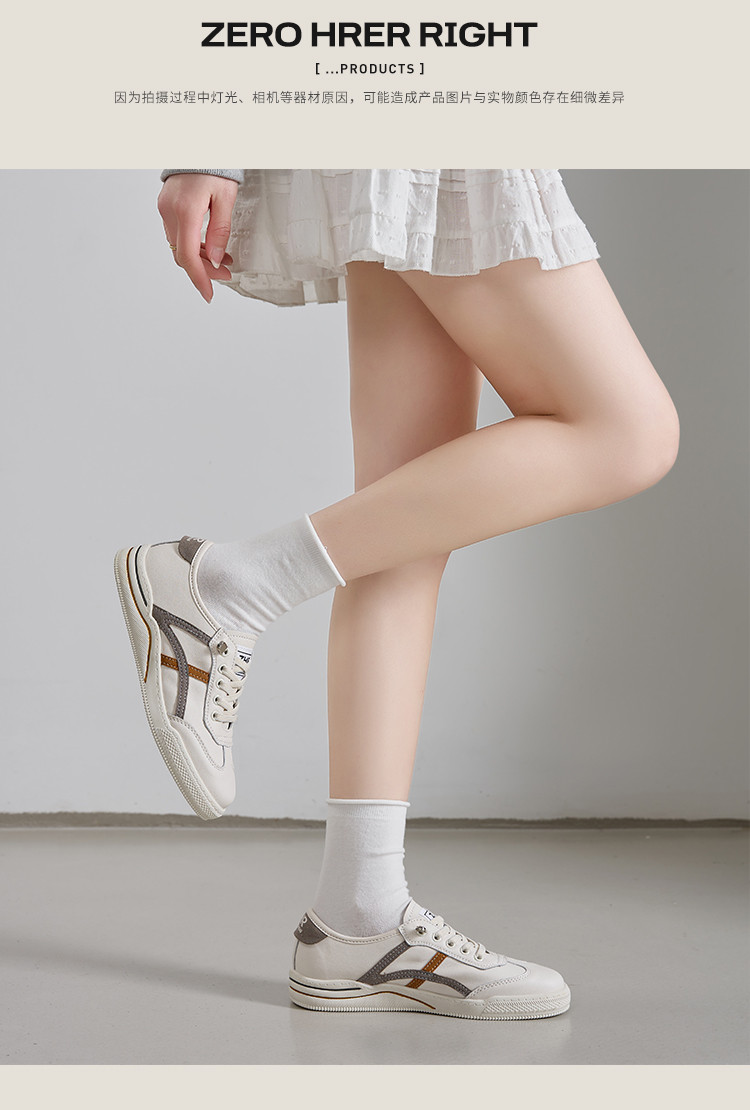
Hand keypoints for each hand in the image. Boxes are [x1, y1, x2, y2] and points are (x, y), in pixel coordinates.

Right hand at [157, 174, 238, 302]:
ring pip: (180, 246)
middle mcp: (170, 212)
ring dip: (200, 257)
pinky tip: (210, 246)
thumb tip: (216, 258)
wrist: (198, 144)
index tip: (208, 294)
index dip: (199, 278)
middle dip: (204, 269)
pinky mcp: (165, 206)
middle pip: (183, 255)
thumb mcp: (226, 198)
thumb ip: (220, 230)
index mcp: (185, 211)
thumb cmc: (215, 165)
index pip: (188, 256)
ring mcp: (165, 209)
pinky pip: (177, 234)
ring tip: (224, 259)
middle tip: (227, 273)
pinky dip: (193, 244)